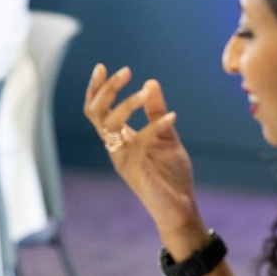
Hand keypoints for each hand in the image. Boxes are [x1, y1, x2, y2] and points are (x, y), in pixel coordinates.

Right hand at [83, 63, 196, 232]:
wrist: (180, 209)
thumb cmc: (171, 176)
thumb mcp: (167, 137)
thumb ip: (157, 113)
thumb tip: (151, 82)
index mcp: (119, 139)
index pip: (98, 110)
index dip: (96, 89)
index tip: (102, 66)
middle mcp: (114, 147)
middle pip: (96, 113)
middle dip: (107, 89)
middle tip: (125, 71)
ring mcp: (120, 158)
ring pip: (110, 124)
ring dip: (127, 104)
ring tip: (145, 92)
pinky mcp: (133, 168)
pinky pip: (138, 140)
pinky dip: (155, 126)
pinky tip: (174, 116)